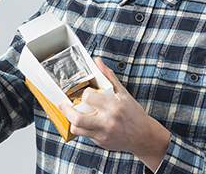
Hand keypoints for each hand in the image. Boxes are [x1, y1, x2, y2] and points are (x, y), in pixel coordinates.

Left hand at [59, 57, 170, 171]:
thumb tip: (98, 62)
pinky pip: (84, 135)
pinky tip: (83, 120)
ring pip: (78, 129)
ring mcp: (103, 134)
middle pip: (78, 118)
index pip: (89, 97)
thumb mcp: (123, 92)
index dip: (84, 93)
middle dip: (66, 110)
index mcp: (113, 106)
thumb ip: (108, 76)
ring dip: (70, 120)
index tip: (84, 92)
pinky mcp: (101, 142)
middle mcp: (107, 121)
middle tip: (62, 104)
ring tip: (70, 113)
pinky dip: (81, 127)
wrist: (143, 136)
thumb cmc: (134, 113)